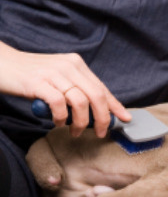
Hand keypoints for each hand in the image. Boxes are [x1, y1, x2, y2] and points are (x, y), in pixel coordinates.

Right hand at [0, 41, 130, 137]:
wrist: (1, 64)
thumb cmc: (31, 75)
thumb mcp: (58, 77)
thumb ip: (76, 88)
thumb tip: (97, 111)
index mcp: (76, 64)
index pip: (101, 87)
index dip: (115, 105)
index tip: (125, 118)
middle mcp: (69, 66)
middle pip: (96, 96)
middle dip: (103, 118)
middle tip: (100, 133)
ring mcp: (54, 73)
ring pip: (80, 102)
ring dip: (82, 122)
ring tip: (75, 131)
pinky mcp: (38, 83)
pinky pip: (59, 104)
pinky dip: (62, 117)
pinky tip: (59, 122)